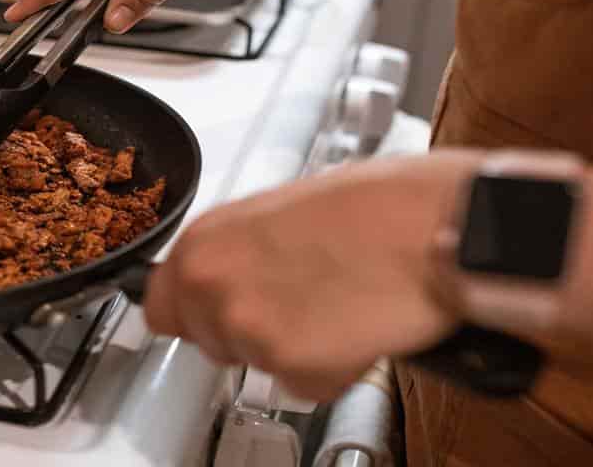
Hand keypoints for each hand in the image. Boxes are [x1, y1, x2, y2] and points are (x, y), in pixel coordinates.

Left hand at [143, 151, 481, 400]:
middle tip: (301, 300)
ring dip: (295, 348)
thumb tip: (230, 275)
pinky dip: (332, 369)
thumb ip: (239, 249)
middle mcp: (213, 284)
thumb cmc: (374, 206)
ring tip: (337, 302)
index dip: (195, 313)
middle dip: (251, 332)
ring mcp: (249, 328)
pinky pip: (304, 385)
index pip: (160, 306)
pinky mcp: (292, 365)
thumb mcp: (280, 210)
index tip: (214, 314)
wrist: (432, 225)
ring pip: (258, 363)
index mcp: (205, 239)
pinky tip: (354, 326)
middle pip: (210, 342)